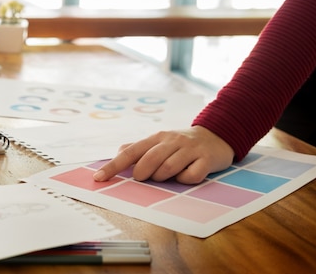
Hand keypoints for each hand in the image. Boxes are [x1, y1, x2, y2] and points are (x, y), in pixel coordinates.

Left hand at [93, 126, 233, 183]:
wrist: (216, 135)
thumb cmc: (181, 144)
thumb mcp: (159, 142)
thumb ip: (138, 148)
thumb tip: (118, 153)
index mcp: (156, 138)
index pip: (130, 152)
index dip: (113, 166)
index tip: (99, 178)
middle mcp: (171, 141)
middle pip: (149, 160)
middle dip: (143, 173)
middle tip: (145, 178)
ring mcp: (189, 149)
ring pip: (169, 168)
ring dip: (164, 177)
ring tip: (168, 176)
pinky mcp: (206, 159)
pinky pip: (191, 176)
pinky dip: (186, 179)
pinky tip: (187, 174)